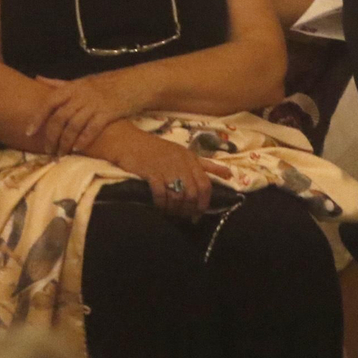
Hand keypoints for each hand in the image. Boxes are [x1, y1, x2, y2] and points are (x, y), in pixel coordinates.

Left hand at [26, 73, 149, 155]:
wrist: (133, 83)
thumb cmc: (104, 84)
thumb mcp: (80, 81)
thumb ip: (58, 83)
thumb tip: (37, 78)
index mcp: (72, 87)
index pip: (49, 102)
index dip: (38, 118)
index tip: (29, 132)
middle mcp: (81, 95)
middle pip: (60, 118)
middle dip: (51, 136)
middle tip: (47, 150)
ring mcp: (95, 104)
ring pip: (73, 126)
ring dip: (65, 142)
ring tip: (60, 154)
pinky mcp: (108, 113)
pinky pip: (92, 129)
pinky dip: (83, 140)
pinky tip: (77, 149)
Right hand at [108, 129, 230, 220]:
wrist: (128, 141)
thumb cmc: (156, 149)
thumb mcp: (183, 153)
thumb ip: (205, 165)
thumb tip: (229, 174)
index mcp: (190, 158)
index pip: (205, 184)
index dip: (204, 202)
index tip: (198, 213)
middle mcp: (180, 163)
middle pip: (192, 193)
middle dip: (189, 209)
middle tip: (183, 216)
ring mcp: (165, 167)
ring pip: (177, 195)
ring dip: (175, 209)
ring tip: (170, 213)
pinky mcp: (150, 172)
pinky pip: (160, 194)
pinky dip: (161, 204)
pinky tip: (159, 207)